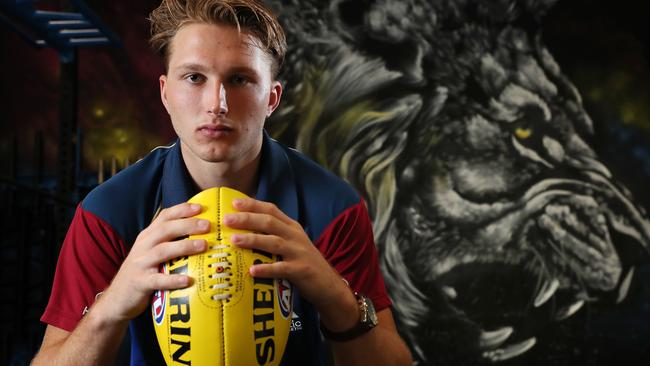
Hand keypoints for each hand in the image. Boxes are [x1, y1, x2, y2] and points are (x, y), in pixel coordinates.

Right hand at [93, 203, 208, 322]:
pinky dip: (172, 280)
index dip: (181, 210)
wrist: (117, 299)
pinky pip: (157, 280)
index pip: (164, 217)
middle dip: (187, 225)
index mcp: (147, 236)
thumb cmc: (143, 273)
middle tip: (207, 225)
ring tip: (203, 245)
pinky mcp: (140, 283)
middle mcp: (143, 246)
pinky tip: (187, 280)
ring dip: (184, 246)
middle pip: (165, 230)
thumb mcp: (151, 252)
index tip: (199, 208)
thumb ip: (169, 242)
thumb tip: (200, 234)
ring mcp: (140, 264)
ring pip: (162, 251)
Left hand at [224, 198, 357, 326]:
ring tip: (235, 240)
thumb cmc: (303, 264)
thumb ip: (275, 236)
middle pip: (269, 222)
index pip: (271, 210)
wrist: (329, 285)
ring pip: (274, 242)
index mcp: (292, 228)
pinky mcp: (301, 270)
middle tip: (228, 220)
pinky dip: (266, 269)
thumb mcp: (293, 244)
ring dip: (253, 240)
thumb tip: (244, 232)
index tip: (234, 203)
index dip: (253, 204)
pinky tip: (252, 270)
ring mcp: (299, 253)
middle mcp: (295, 236)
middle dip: (248, 219)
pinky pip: (281, 268)